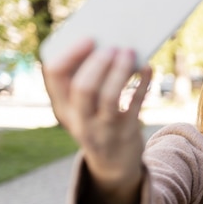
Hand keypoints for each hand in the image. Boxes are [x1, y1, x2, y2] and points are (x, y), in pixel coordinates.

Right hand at [42, 39, 151, 193]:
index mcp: (62, 107)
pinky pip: (135, 105)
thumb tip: (109, 44)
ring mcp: (103, 128)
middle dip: (98, 63)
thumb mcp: (81, 108)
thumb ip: (86, 81)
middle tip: (112, 46)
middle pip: (82, 87)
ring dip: (120, 71)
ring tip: (129, 52)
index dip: (71, 54)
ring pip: (109, 96)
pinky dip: (142, 84)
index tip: (89, 38)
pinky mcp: (126, 132)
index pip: (54, 75)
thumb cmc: (97, 123)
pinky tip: (147, 67)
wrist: (113, 165)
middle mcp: (79, 119)